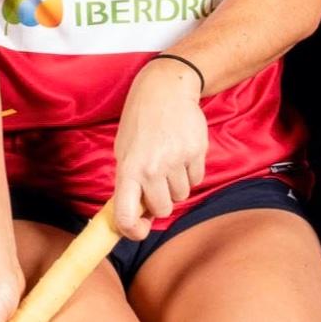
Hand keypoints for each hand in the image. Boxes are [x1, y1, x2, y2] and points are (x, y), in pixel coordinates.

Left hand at [105, 57, 210, 232]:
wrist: (165, 89)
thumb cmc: (140, 123)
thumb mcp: (123, 151)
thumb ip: (129, 183)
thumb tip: (137, 215)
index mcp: (128, 170)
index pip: (125, 216)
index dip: (133, 232)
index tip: (140, 230)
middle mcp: (151, 168)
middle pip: (163, 210)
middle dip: (161, 202)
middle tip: (157, 183)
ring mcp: (176, 160)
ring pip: (182, 196)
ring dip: (176, 186)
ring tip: (169, 161)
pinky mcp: (196, 152)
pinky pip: (197, 179)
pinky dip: (190, 173)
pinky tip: (181, 153)